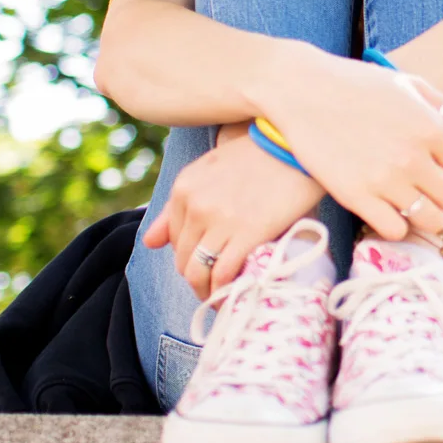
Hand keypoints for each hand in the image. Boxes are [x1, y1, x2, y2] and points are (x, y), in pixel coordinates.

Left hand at [140, 125, 326, 299]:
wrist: (293, 145)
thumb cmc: (257, 154)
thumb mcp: (210, 170)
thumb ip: (178, 205)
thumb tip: (149, 243)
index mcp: (184, 188)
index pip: (173, 239)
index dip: (188, 255)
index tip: (206, 262)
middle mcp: (196, 205)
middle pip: (183, 259)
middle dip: (196, 277)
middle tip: (215, 285)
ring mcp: (220, 221)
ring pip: (198, 272)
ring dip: (206, 291)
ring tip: (220, 297)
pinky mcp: (247, 233)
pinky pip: (223, 274)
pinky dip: (225, 292)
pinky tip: (235, 296)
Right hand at [258, 44, 442, 239]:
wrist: (302, 89)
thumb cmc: (359, 84)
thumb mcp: (412, 87)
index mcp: (431, 127)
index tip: (436, 167)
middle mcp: (413, 157)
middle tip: (430, 191)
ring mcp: (384, 179)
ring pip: (429, 220)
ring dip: (425, 215)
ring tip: (409, 202)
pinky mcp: (355, 197)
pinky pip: (394, 230)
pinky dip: (395, 225)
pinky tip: (385, 208)